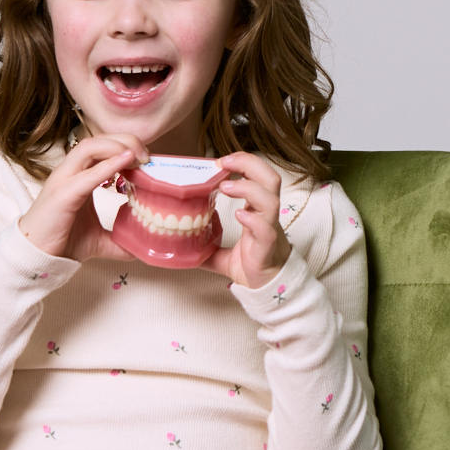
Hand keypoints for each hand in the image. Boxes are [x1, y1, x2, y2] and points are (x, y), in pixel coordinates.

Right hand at [17, 134, 143, 261]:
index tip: (147, 159)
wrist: (37, 257)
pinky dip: (108, 165)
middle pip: (97, 140)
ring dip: (117, 146)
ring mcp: (64, 181)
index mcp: (79, 176)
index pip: (102, 147)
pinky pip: (87, 174)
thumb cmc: (62, 240)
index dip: (125, 146)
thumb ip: (120, 240)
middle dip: (125, 140)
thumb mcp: (100, 238)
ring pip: (89, 147)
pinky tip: (125, 161)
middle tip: (146, 156)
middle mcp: (70, 173)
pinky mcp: (63, 195)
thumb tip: (142, 248)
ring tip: (137, 156)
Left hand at [204, 153, 292, 289]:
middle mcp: (266, 215)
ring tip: (225, 186)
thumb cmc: (252, 265)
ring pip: (270, 200)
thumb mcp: (221, 253)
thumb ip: (204, 247)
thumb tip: (178, 246)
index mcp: (257, 210)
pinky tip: (239, 214)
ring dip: (248, 188)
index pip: (258, 176)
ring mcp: (268, 229)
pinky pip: (265, 228)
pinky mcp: (267, 246)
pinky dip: (252, 219)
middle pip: (271, 178)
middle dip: (249, 163)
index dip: (243, 162)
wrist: (270, 289)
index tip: (221, 161)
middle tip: (224, 162)